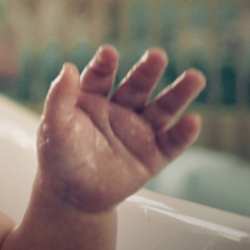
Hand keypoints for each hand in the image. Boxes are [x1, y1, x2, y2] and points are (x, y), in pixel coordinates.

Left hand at [37, 45, 205, 213]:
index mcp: (92, 99)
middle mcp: (119, 110)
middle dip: (147, 71)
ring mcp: (138, 131)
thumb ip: (59, 98)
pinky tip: (192, 121)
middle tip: (157, 55)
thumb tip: (68, 67)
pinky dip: (183, 133)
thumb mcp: (54, 126)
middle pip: (137, 86)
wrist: (71, 196)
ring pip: (162, 109)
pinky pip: (172, 142)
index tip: (108, 52)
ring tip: (195, 77)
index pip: (101, 76)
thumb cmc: (59, 157)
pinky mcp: (153, 155)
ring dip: (179, 94)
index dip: (105, 64)